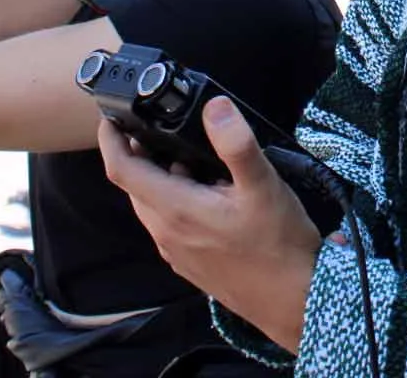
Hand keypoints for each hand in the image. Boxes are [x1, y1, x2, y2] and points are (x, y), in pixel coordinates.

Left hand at [97, 99, 321, 353]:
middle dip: (140, 155)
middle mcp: (167, 234)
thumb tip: (215, 106)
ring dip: (162, 178)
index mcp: (176, 210)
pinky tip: (211, 195)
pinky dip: (176, 201)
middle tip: (162, 128)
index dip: (111, 139)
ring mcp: (177, 253)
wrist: (294, 300)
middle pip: (136, 186)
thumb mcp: (262, 186)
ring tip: (194, 156)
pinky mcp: (191, 264)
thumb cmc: (279, 245)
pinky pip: (169, 225)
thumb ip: (236, 144)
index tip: (112, 116)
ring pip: (153, 206)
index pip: (121, 170)